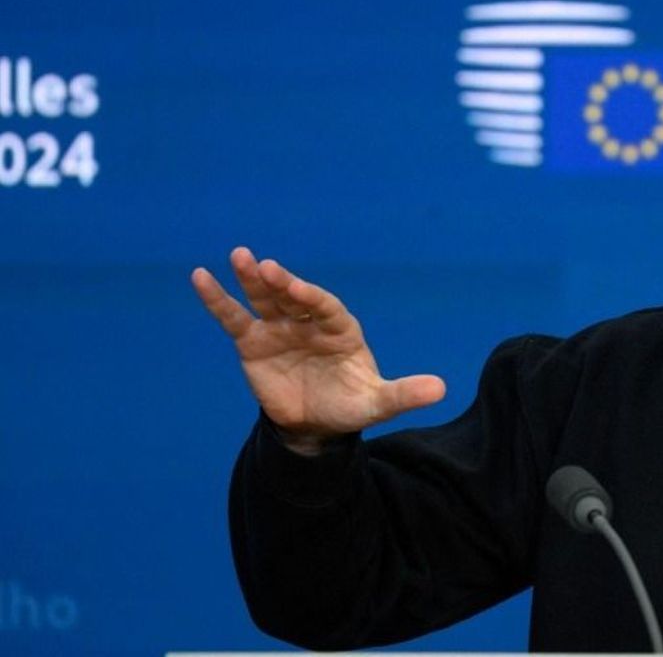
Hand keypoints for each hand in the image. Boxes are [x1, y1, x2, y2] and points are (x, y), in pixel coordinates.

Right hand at [191, 247, 445, 454]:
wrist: (315, 425)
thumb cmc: (349, 405)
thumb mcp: (377, 403)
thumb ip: (404, 394)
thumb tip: (441, 389)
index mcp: (341, 329)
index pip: (327, 308)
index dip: (313, 298)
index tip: (299, 290)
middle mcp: (309, 321)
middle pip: (294, 297)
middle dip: (281, 283)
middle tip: (264, 266)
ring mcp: (280, 328)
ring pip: (264, 298)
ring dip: (250, 279)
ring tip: (239, 256)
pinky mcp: (253, 341)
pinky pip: (234, 317)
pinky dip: (218, 299)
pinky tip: (201, 277)